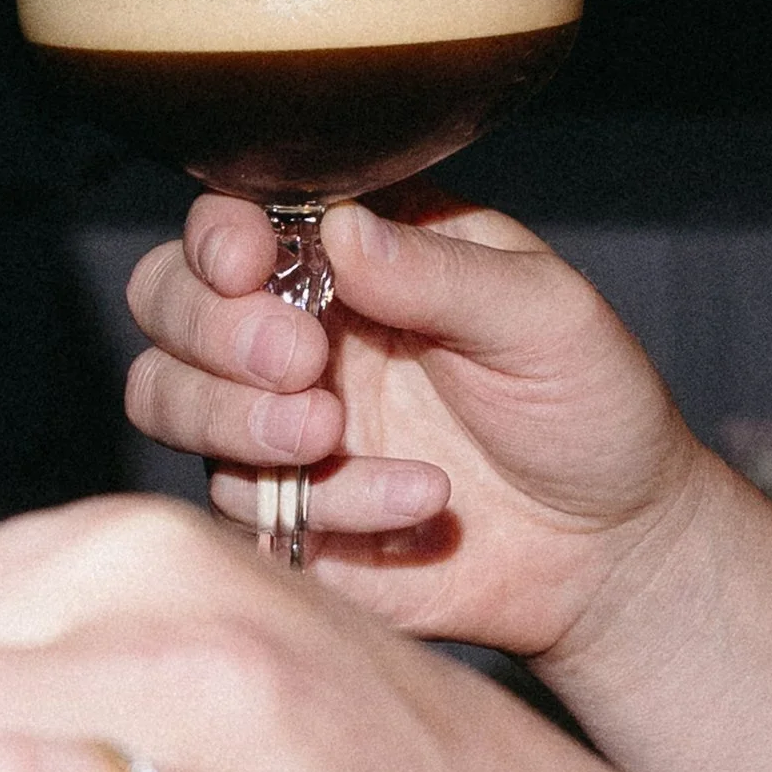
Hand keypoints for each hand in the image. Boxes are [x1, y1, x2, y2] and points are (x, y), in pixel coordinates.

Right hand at [124, 195, 707, 660]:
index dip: (214, 239)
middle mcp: (294, 333)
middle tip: (303, 364)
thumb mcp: (540, 314)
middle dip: (212, 334)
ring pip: (166, 404)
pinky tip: (417, 498)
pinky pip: (242, 508)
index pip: (229, 223)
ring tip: (331, 435)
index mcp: (349, 258)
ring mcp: (277, 428)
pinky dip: (329, 506)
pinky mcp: (284, 517)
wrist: (607, 548)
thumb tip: (337, 226)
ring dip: (236, 420)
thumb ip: (437, 270)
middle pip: (164, 307)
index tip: (250, 266)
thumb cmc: (586, 406)